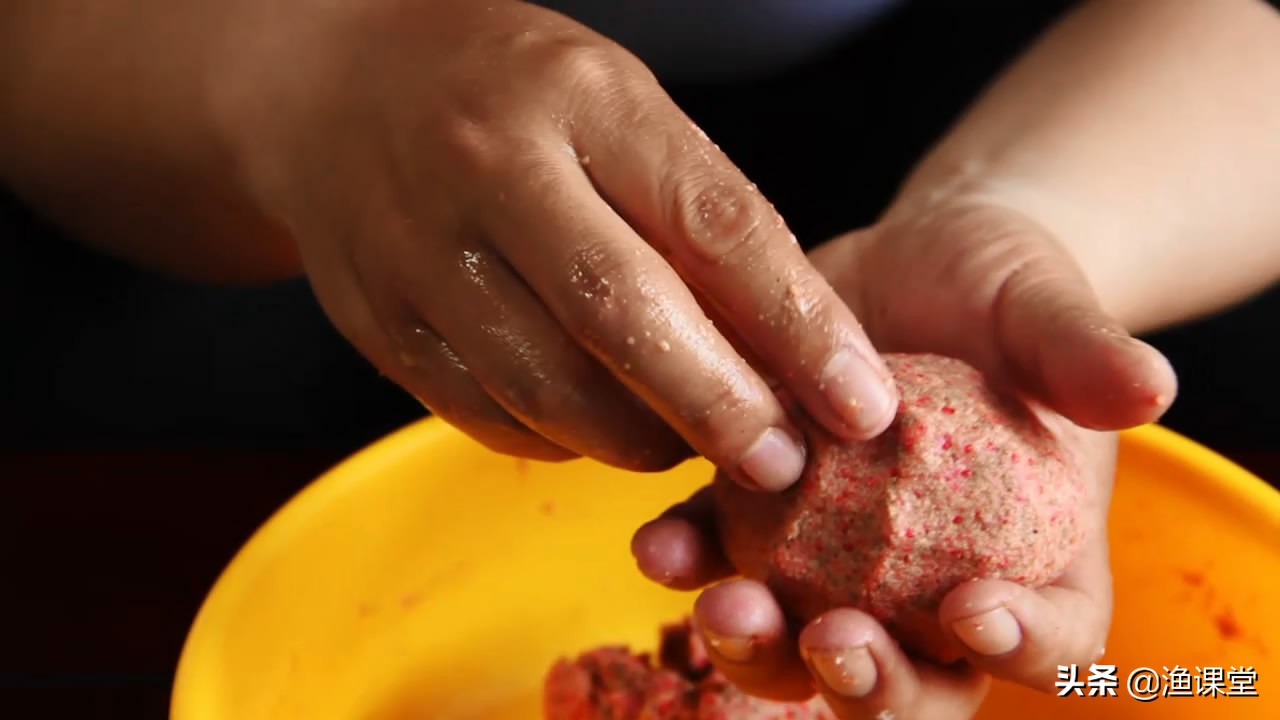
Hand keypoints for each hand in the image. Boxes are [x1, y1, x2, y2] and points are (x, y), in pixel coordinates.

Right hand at [208, 0, 896, 482]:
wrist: (329, 89)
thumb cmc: (510, 94)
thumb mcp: (615, 106)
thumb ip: (694, 212)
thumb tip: (789, 350)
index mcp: (582, 100)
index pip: (714, 226)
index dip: (800, 328)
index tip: (864, 404)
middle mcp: (493, 170)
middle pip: (624, 318)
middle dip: (721, 409)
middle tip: (782, 465)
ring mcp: (420, 252)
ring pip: (551, 389)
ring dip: (641, 440)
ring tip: (691, 443)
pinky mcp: (378, 323)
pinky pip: (488, 416)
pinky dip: (562, 441)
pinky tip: (597, 427)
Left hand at [631, 201, 1177, 717]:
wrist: (907, 260)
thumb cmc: (1002, 289)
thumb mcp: (1045, 306)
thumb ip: (1083, 352)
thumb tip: (1150, 386)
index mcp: (1031, 555)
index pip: (1049, 635)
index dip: (1020, 645)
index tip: (973, 610)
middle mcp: (930, 581)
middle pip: (913, 675)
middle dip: (868, 683)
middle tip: (831, 644)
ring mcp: (835, 560)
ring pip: (801, 640)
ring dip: (760, 644)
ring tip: (723, 606)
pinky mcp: (760, 515)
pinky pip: (721, 555)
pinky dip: (690, 560)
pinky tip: (661, 544)